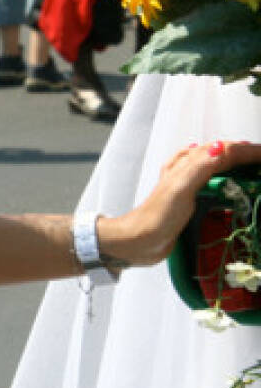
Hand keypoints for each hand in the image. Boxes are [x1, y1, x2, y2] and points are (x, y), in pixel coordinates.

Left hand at [103, 140, 260, 267]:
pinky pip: (207, 180)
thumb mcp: (180, 189)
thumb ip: (199, 168)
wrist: (137, 240)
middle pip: (220, 154)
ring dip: (233, 162)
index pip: (225, 151)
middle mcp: (186, 170)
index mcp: (188, 164)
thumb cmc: (157, 216)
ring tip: (252, 165)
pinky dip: (219, 175)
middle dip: (243, 153)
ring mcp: (186, 184)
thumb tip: (221, 147)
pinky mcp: (186, 200)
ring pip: (213, 165)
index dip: (249, 151)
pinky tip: (222, 178)